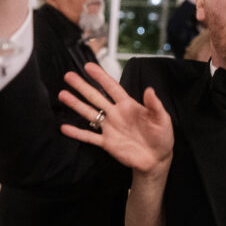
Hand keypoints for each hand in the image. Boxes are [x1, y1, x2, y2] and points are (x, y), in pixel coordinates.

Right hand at [59, 62, 173, 177]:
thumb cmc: (162, 136)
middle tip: (69, 76)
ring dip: (76, 104)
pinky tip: (64, 127)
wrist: (157, 159)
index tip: (89, 66)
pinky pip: (89, 137)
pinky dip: (77, 133)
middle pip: (96, 97)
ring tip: (62, 94)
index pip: (112, 87)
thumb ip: (154, 105)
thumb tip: (150, 90)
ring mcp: (110, 128)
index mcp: (129, 105)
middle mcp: (116, 114)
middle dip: (82, 86)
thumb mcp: (162, 119)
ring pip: (89, 113)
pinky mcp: (107, 143)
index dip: (101, 76)